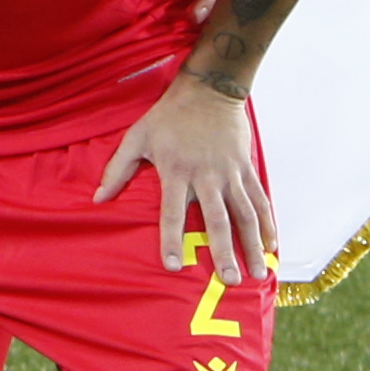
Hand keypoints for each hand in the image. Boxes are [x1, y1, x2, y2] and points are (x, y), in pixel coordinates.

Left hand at [94, 72, 273, 278]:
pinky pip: (259, 200)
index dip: (171, 240)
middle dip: (223, 252)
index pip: (172, 213)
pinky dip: (267, 223)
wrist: (210, 90)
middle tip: (228, 280)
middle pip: (216, 220)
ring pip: (244, 215)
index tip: (173, 265)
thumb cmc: (168, 117)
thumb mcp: (137, 137)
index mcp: (176, 172)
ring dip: (251, 245)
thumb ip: (117, 169)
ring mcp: (230, 174)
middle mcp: (206, 176)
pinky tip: (272, 245)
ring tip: (257, 272)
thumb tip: (97, 198)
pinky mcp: (246, 169)